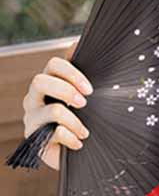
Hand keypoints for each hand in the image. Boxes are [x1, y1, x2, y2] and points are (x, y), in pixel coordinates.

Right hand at [22, 41, 92, 170]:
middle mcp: (34, 98)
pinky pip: (56, 133)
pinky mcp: (34, 139)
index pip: (53, 64)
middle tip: (85, 103)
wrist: (77, 153)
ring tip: (85, 132)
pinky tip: (78, 144)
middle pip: (40, 80)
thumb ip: (80, 73)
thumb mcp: (84, 95)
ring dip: (75, 121)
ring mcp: (32, 118)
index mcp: (48, 82)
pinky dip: (72, 139)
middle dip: (66, 90)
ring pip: (52, 110)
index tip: (90, 89)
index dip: (72, 72)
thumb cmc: (81, 119)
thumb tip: (77, 42)